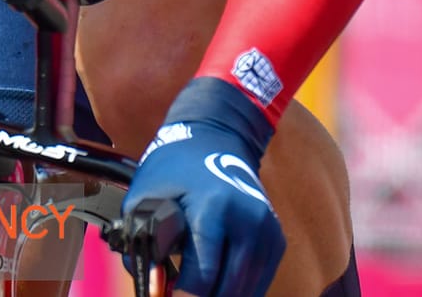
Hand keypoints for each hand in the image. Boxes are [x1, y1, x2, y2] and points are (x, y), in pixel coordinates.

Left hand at [122, 77, 284, 296]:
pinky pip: (257, 283)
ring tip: (190, 290)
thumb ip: (145, 245)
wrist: (215, 140)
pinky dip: (234, 290)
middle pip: (229, 290)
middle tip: (177, 296)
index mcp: (215, 209)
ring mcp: (268, 232)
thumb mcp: (146, 198)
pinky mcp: (276, 241)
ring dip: (219, 296)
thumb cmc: (174, 170)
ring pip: (246, 292)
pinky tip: (211, 284)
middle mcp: (250, 222)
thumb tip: (153, 288)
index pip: (204, 276)